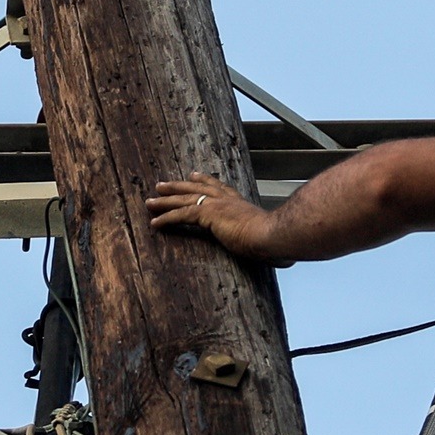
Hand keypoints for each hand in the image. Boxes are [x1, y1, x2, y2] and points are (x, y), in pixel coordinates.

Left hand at [145, 174, 286, 266]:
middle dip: (178, 186)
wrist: (275, 236)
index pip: (219, 188)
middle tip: (162, 184)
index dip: (205, 181)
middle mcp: (227, 200)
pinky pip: (182, 215)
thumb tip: (284, 260)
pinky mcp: (209, 214)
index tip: (195, 175)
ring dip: (165, 201)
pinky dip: (166, 218)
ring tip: (149, 202)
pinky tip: (154, 222)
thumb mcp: (272, 242)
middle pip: (196, 188)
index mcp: (240, 204)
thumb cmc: (278, 242)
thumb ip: (272, 248)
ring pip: (184, 199)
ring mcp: (217, 205)